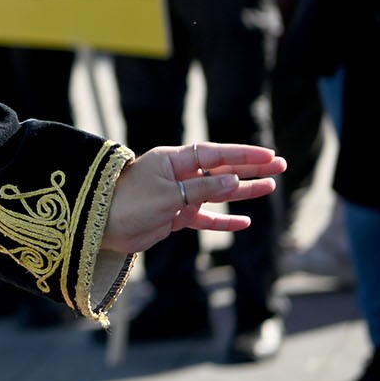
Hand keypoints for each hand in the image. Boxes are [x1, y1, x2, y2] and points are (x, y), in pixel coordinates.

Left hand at [101, 143, 284, 256]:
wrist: (101, 226)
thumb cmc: (129, 203)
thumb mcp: (169, 194)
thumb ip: (202, 188)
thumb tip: (235, 179)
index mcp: (173, 160)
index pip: (215, 154)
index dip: (242, 154)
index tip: (268, 155)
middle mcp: (177, 175)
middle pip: (220, 170)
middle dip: (249, 168)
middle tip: (279, 167)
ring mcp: (177, 196)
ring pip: (216, 193)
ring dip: (242, 191)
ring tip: (269, 187)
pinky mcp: (173, 216)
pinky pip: (204, 217)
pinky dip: (223, 220)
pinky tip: (244, 222)